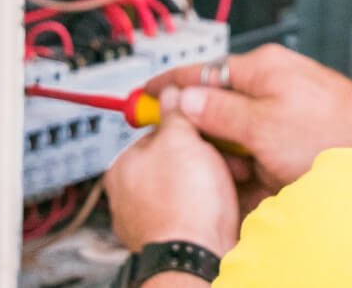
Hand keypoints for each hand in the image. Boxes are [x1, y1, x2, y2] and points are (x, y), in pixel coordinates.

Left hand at [104, 87, 238, 255]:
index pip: (155, 131)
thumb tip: (170, 93)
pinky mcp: (171, 238)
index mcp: (123, 168)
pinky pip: (194, 209)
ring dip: (210, 178)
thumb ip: (175, 113)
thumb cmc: (183, 204)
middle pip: (172, 158)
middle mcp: (129, 197)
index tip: (203, 125)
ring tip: (229, 177)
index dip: (186, 125)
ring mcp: (149, 221)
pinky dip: (209, 203)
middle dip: (201, 154)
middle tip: (222, 154)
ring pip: (186, 184)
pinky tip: (224, 201)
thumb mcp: (182, 139)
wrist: (196, 258)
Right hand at [146, 45, 351, 196]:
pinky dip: (256, 166)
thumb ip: (219, 112)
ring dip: (236, 158)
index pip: (203, 70)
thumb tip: (184, 100)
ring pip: (238, 134)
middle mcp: (271, 84)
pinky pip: (261, 149)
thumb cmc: (331, 131)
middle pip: (218, 107)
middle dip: (211, 136)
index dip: (170, 85)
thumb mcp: (263, 126)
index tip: (143, 96)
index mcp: (261, 68)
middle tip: (211, 160)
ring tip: (249, 175)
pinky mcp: (294, 133)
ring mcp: (284, 109)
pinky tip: (264, 181)